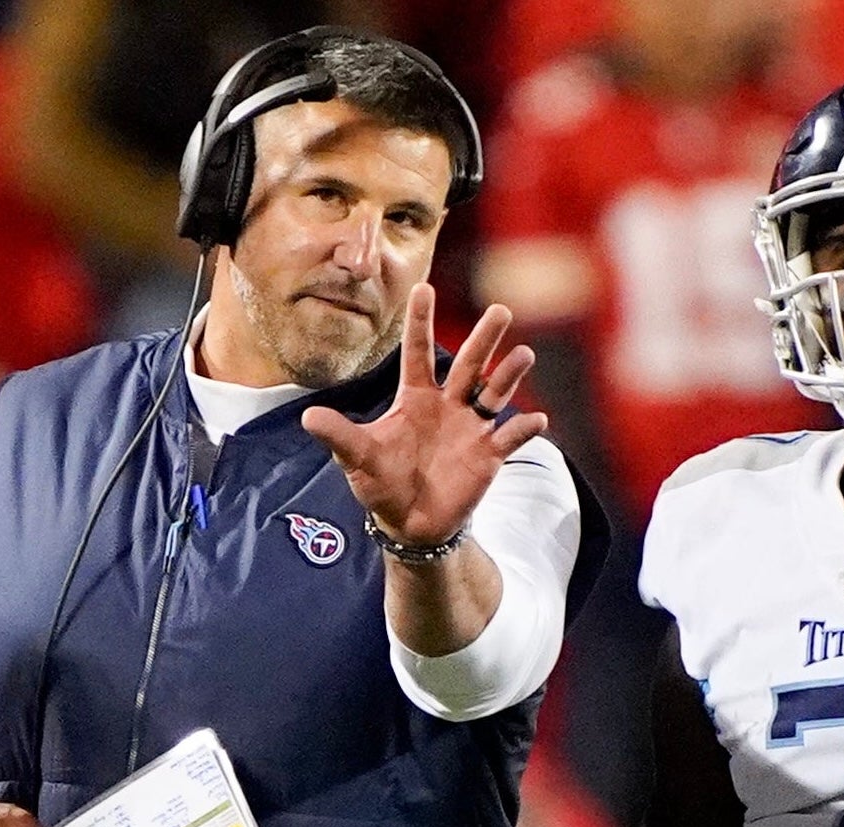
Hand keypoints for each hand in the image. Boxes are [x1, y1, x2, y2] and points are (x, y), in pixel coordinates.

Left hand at [301, 283, 546, 544]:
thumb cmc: (381, 483)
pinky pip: (510, 437)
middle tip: (500, 310)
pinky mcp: (488, 455)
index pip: (417, 352)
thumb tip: (307, 417)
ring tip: (524, 355)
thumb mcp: (358, 458)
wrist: (410, 522)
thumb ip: (340, 435)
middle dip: (484, 338)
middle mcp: (447, 405)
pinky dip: (523, 429)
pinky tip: (536, 419)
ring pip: (495, 393)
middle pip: (468, 364)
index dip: (420, 321)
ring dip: (509, 375)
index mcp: (415, 398)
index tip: (424, 286)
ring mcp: (471, 428)